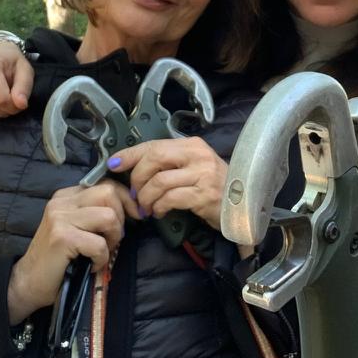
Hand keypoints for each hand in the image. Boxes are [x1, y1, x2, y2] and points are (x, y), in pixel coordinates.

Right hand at [7, 181, 137, 323]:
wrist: (28, 282)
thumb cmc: (57, 258)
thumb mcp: (75, 227)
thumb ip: (94, 213)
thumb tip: (132, 208)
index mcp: (67, 196)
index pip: (106, 184)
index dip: (126, 199)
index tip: (134, 216)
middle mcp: (62, 202)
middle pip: (109, 193)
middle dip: (121, 218)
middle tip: (113, 240)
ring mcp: (60, 218)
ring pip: (109, 216)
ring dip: (113, 239)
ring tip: (102, 253)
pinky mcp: (62, 238)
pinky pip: (99, 244)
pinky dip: (101, 258)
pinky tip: (91, 265)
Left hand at [108, 137, 227, 229]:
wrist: (243, 206)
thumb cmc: (214, 187)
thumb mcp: (193, 168)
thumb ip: (169, 163)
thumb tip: (135, 165)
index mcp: (192, 145)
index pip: (154, 144)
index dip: (130, 154)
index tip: (114, 163)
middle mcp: (198, 155)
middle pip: (154, 159)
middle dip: (137, 178)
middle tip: (135, 194)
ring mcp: (203, 175)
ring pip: (159, 181)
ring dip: (146, 198)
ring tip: (146, 208)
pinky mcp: (204, 195)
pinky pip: (170, 198)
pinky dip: (159, 206)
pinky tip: (159, 212)